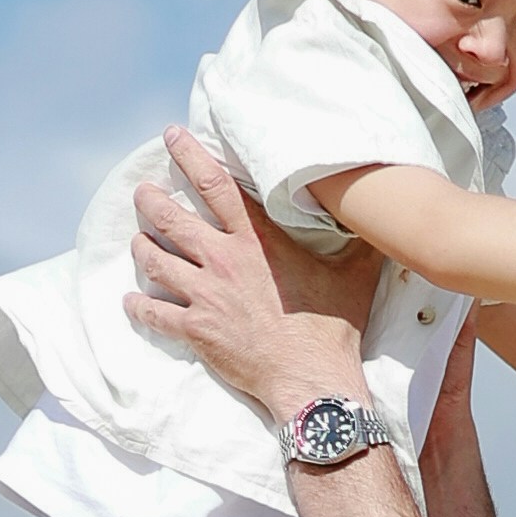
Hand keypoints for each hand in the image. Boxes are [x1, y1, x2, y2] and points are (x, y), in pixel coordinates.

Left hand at [125, 130, 371, 420]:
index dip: (189, 155)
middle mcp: (224, 260)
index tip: (172, 136)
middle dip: (150, 200)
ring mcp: (205, 295)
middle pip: (170, 217)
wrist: (313, 380)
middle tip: (143, 192)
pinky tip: (132, 301)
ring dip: (141, 247)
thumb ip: (361, 241)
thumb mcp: (355, 274)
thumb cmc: (334, 328)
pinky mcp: (196, 329)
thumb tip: (383, 217)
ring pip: (154, 260)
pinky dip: (138, 306)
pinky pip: (154, 313)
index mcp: (257, 240)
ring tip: (138, 240)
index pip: (214, 184)